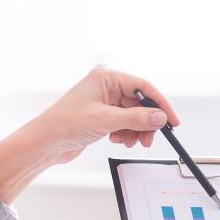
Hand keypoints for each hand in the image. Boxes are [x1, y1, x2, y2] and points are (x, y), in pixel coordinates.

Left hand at [28, 65, 180, 163]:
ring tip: (130, 141)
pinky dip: (128, 133)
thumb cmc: (65, 124)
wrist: (46, 142)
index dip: (161, 104)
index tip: (172, 120)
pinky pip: (127, 123)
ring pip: (135, 115)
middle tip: (149, 138)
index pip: (144, 87)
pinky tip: (119, 140)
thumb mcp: (106, 120)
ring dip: (137, 131)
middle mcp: (107, 86)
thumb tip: (160, 117)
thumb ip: (137, 118)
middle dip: (147, 123)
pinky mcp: (104, 115)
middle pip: (141, 103)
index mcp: (107, 77)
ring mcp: (106, 101)